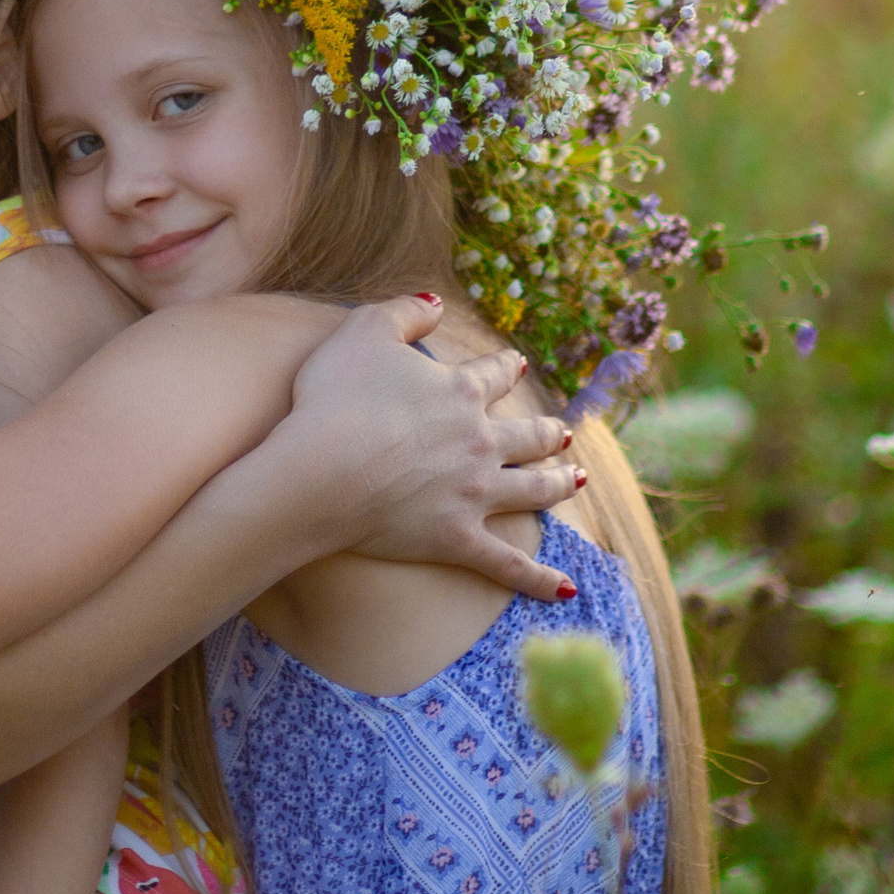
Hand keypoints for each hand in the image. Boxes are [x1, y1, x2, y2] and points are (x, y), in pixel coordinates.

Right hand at [281, 294, 581, 600]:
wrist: (320, 471)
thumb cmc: (334, 399)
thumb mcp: (363, 330)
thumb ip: (404, 310)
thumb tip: (436, 303)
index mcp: (462, 391)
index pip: (496, 374)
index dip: (507, 368)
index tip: (516, 366)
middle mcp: (481, 442)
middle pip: (529, 435)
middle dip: (548, 432)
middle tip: (562, 432)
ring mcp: (475, 494)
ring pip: (533, 489)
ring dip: (556, 483)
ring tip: (573, 480)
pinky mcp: (459, 540)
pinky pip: (509, 565)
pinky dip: (541, 580)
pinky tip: (567, 591)